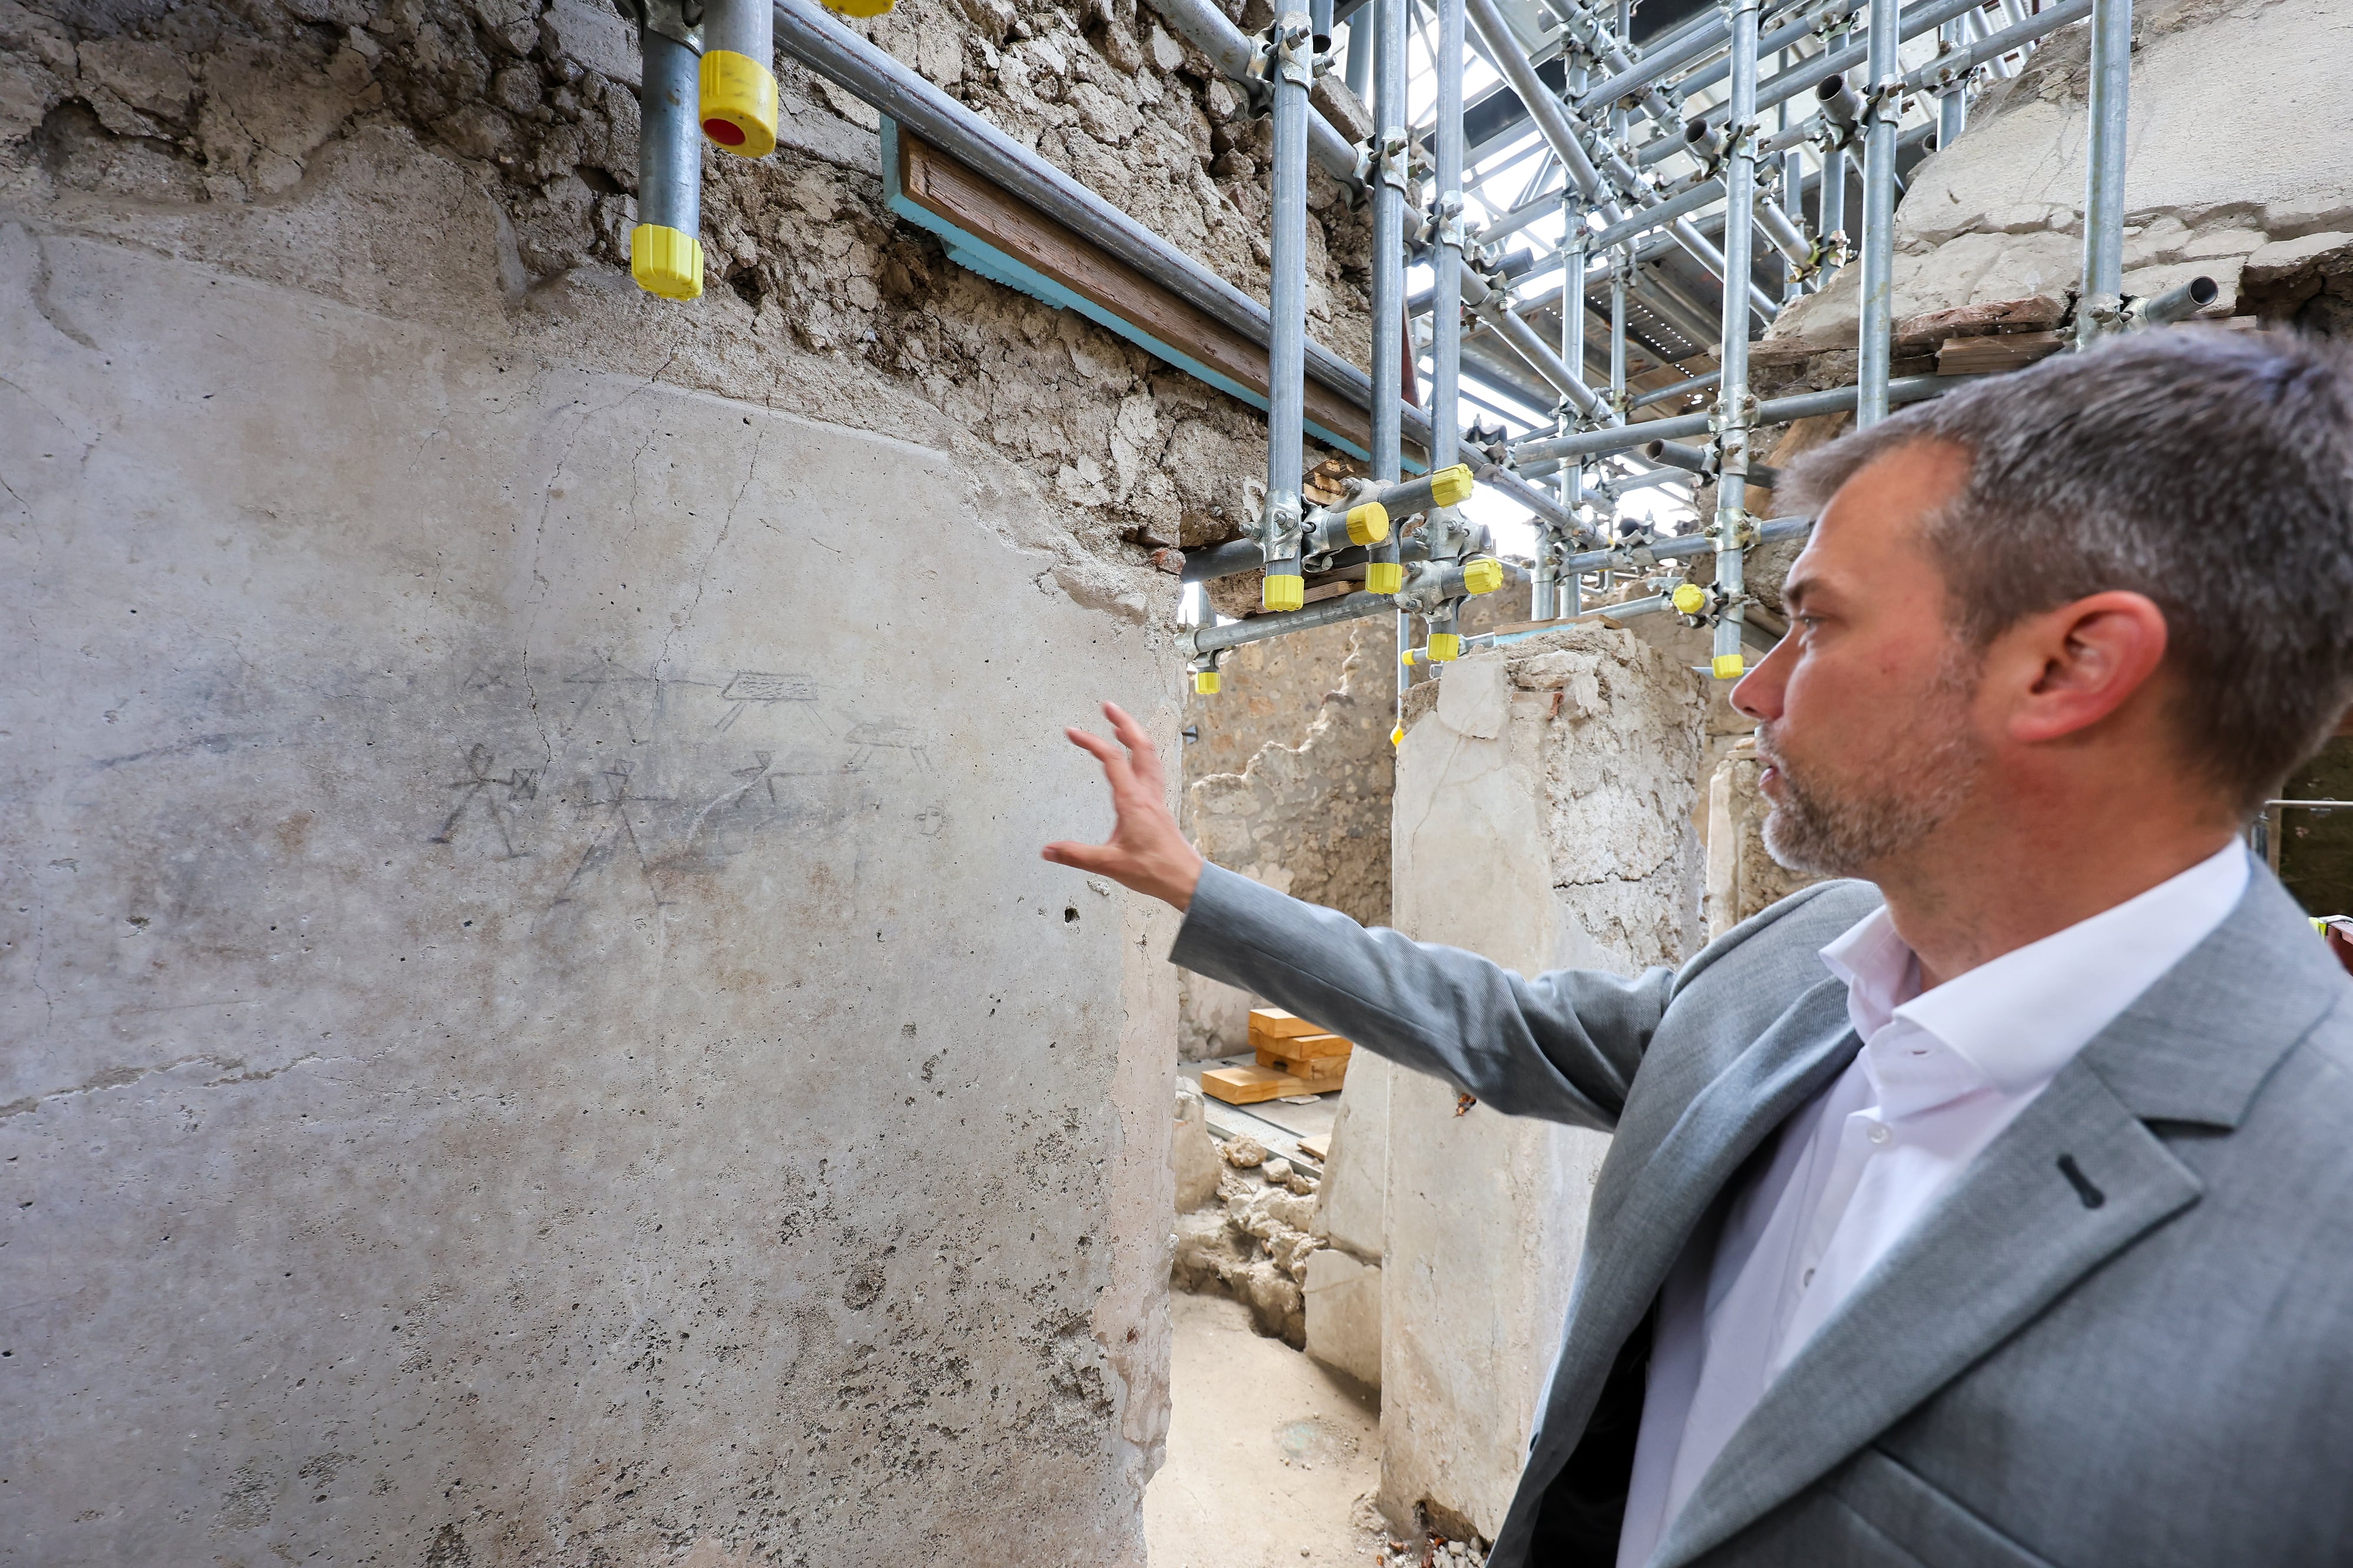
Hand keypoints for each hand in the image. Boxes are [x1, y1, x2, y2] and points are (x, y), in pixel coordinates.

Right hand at [1042, 701, 1205, 911]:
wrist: (1185, 879)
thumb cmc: (1153, 870)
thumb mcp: (1109, 864)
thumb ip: (1076, 855)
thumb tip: (1048, 850)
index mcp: (1133, 801)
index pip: (1111, 759)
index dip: (1091, 742)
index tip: (1072, 732)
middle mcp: (1147, 793)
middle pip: (1140, 745)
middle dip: (1123, 722)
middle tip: (1107, 706)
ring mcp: (1156, 797)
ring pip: (1150, 756)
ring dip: (1135, 735)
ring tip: (1120, 725)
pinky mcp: (1159, 806)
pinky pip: (1153, 770)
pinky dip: (1142, 755)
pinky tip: (1136, 759)